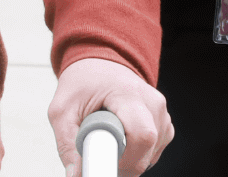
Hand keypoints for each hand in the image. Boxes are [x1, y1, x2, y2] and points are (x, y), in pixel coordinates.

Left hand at [48, 57, 172, 176]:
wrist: (100, 62)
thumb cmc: (83, 82)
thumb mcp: (63, 108)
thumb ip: (66, 143)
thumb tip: (76, 175)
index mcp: (129, 94)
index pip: (141, 136)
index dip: (123, 160)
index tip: (105, 168)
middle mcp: (152, 102)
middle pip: (147, 150)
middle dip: (122, 164)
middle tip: (100, 156)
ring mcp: (162, 113)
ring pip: (151, 156)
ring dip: (128, 160)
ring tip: (108, 139)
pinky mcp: (164, 124)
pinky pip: (154, 152)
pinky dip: (137, 155)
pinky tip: (122, 140)